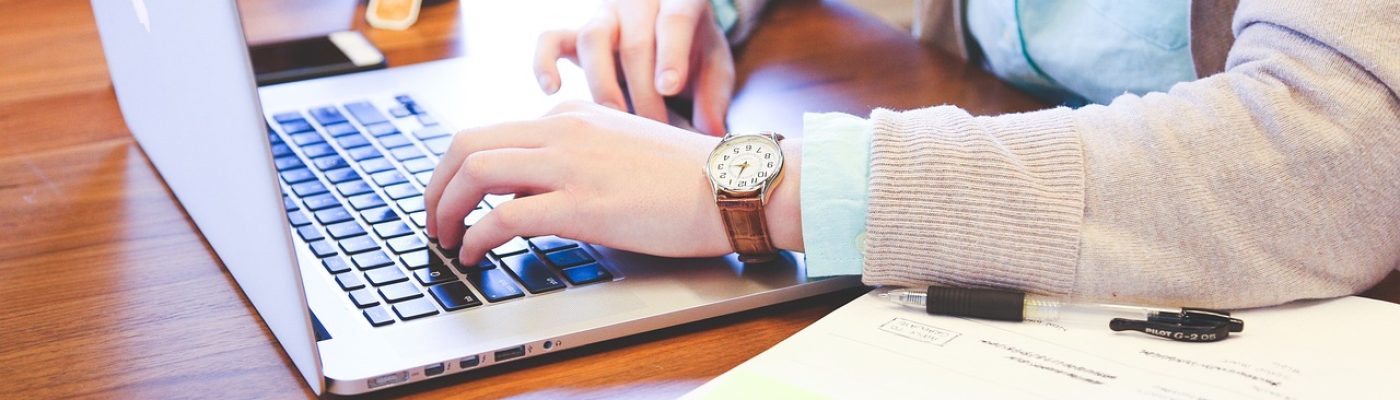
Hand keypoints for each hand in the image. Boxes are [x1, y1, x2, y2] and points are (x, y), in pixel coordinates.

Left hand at [424, 101, 801, 262]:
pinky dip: (476, 237)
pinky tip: (475, 254)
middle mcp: (563, 131)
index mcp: (573, 116)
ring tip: (445, 238)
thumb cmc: (689, 178)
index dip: (460, 170)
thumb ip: (578, 158)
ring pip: (475, 172)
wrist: (733, 185)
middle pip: (468, 144)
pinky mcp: (581, 205)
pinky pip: (504, 216)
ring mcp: (570, 165)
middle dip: (437, 185)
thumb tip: (535, 191)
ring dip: (446, 208)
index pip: (493, 133)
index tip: (454, 198)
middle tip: (433, 218)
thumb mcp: (622, 149)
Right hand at [533, 0, 734, 134]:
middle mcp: (638, 5)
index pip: (674, 20)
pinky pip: (550, 39)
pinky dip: (544, 62)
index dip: (671, 54)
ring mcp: (604, 18)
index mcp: (681, 2)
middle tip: (653, 129)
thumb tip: (711, 132)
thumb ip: (714, 95)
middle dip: (643, 91)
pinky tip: (552, 90)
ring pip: (592, 39)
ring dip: (603, 84)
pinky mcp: (575, 35)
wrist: (668, 35)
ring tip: (615, 120)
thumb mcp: (714, 67)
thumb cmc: (694, 53)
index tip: (669, 88)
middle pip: (634, 42)